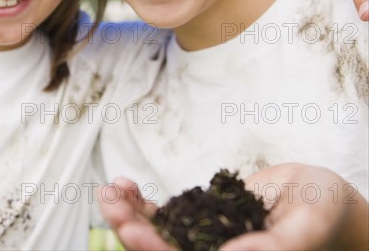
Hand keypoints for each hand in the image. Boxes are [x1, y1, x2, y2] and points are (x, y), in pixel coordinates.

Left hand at [99, 164, 367, 250]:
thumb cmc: (322, 212)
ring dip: (129, 212)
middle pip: (163, 250)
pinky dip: (143, 202)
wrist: (319, 194)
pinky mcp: (201, 216)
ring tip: (108, 190)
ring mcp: (205, 237)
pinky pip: (166, 213)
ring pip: (158, 232)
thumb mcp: (304, 228)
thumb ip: (272, 247)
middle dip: (131, 228)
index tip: (132, 232)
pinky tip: (125, 186)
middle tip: (109, 201)